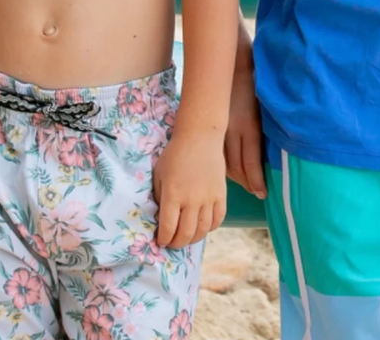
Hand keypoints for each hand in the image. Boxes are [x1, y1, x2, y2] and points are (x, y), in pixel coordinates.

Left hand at [153, 130, 226, 247]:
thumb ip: (158, 196)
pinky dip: (211, 228)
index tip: (161, 241)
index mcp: (173, 194)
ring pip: (203, 230)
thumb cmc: (175, 154)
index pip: (168, 228)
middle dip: (177, 243)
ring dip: (193, 239)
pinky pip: (218, 219)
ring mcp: (208, 198)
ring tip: (187, 237)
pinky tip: (203, 226)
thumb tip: (160, 218)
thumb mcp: (159, 174)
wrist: (199, 136)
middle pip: (186, 234)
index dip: (163, 239)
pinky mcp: (221, 194)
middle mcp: (191, 199)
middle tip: (173, 243)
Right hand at [224, 65, 265, 199]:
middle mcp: (232, 131)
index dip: (256, 181)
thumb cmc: (256, 82)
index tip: (263, 194)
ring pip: (223, 162)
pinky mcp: (213, 125)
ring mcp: (219, 129)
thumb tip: (272, 153)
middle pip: (236, 167)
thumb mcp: (265, 108)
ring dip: (234, 176)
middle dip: (246, 183)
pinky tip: (228, 168)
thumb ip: (265, 130)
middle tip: (255, 192)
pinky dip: (223, 164)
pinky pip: (216, 153)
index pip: (251, 163)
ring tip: (244, 184)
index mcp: (249, 126)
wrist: (233, 63)